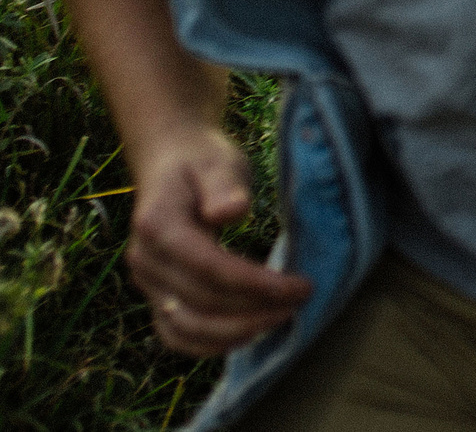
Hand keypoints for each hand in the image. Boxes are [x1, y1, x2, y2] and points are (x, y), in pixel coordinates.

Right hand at [127, 127, 309, 355]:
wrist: (171, 162)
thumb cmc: (201, 161)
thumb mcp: (218, 161)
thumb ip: (224, 184)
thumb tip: (231, 212)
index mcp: (158, 227)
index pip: (209, 268)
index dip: (255, 284)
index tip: (298, 286)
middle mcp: (145, 261)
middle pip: (200, 302)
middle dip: (254, 309)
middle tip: (301, 301)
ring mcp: (147, 283)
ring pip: (186, 327)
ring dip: (236, 332)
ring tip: (282, 318)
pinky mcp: (155, 295)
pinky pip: (176, 333)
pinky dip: (210, 344)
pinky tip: (249, 335)